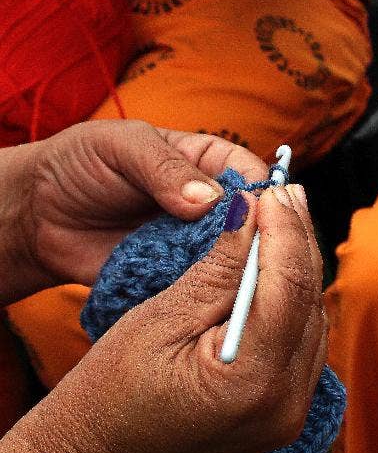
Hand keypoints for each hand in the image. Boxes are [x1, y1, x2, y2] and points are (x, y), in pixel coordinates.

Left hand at [1, 120, 266, 303]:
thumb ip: (165, 170)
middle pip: (254, 227)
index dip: (264, 198)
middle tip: (240, 259)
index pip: (256, 178)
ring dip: (231, 276)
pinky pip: (203, 292)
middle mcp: (215, 207)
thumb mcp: (122, 148)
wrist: (37, 216)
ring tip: (220, 285)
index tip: (261, 218)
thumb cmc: (80, 165)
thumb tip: (210, 201)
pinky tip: (203, 304)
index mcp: (212, 163)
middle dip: (252, 243)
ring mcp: (199, 247)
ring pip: (235, 264)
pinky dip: (204, 299)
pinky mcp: (180, 280)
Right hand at [22, 185, 327, 452]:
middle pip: (311, 302)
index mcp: (252, 381)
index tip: (273, 189)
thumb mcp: (159, 321)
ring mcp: (291, 414)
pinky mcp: (286, 414)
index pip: (290, 287)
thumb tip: (252, 211)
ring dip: (299, 270)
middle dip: (298, 242)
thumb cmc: (109, 396)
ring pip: (314, 321)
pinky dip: (293, 304)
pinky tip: (278, 270)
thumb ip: (217, 269)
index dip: (285, 230)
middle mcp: (286, 403)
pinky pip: (304, 345)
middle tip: (284, 192)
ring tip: (282, 220)